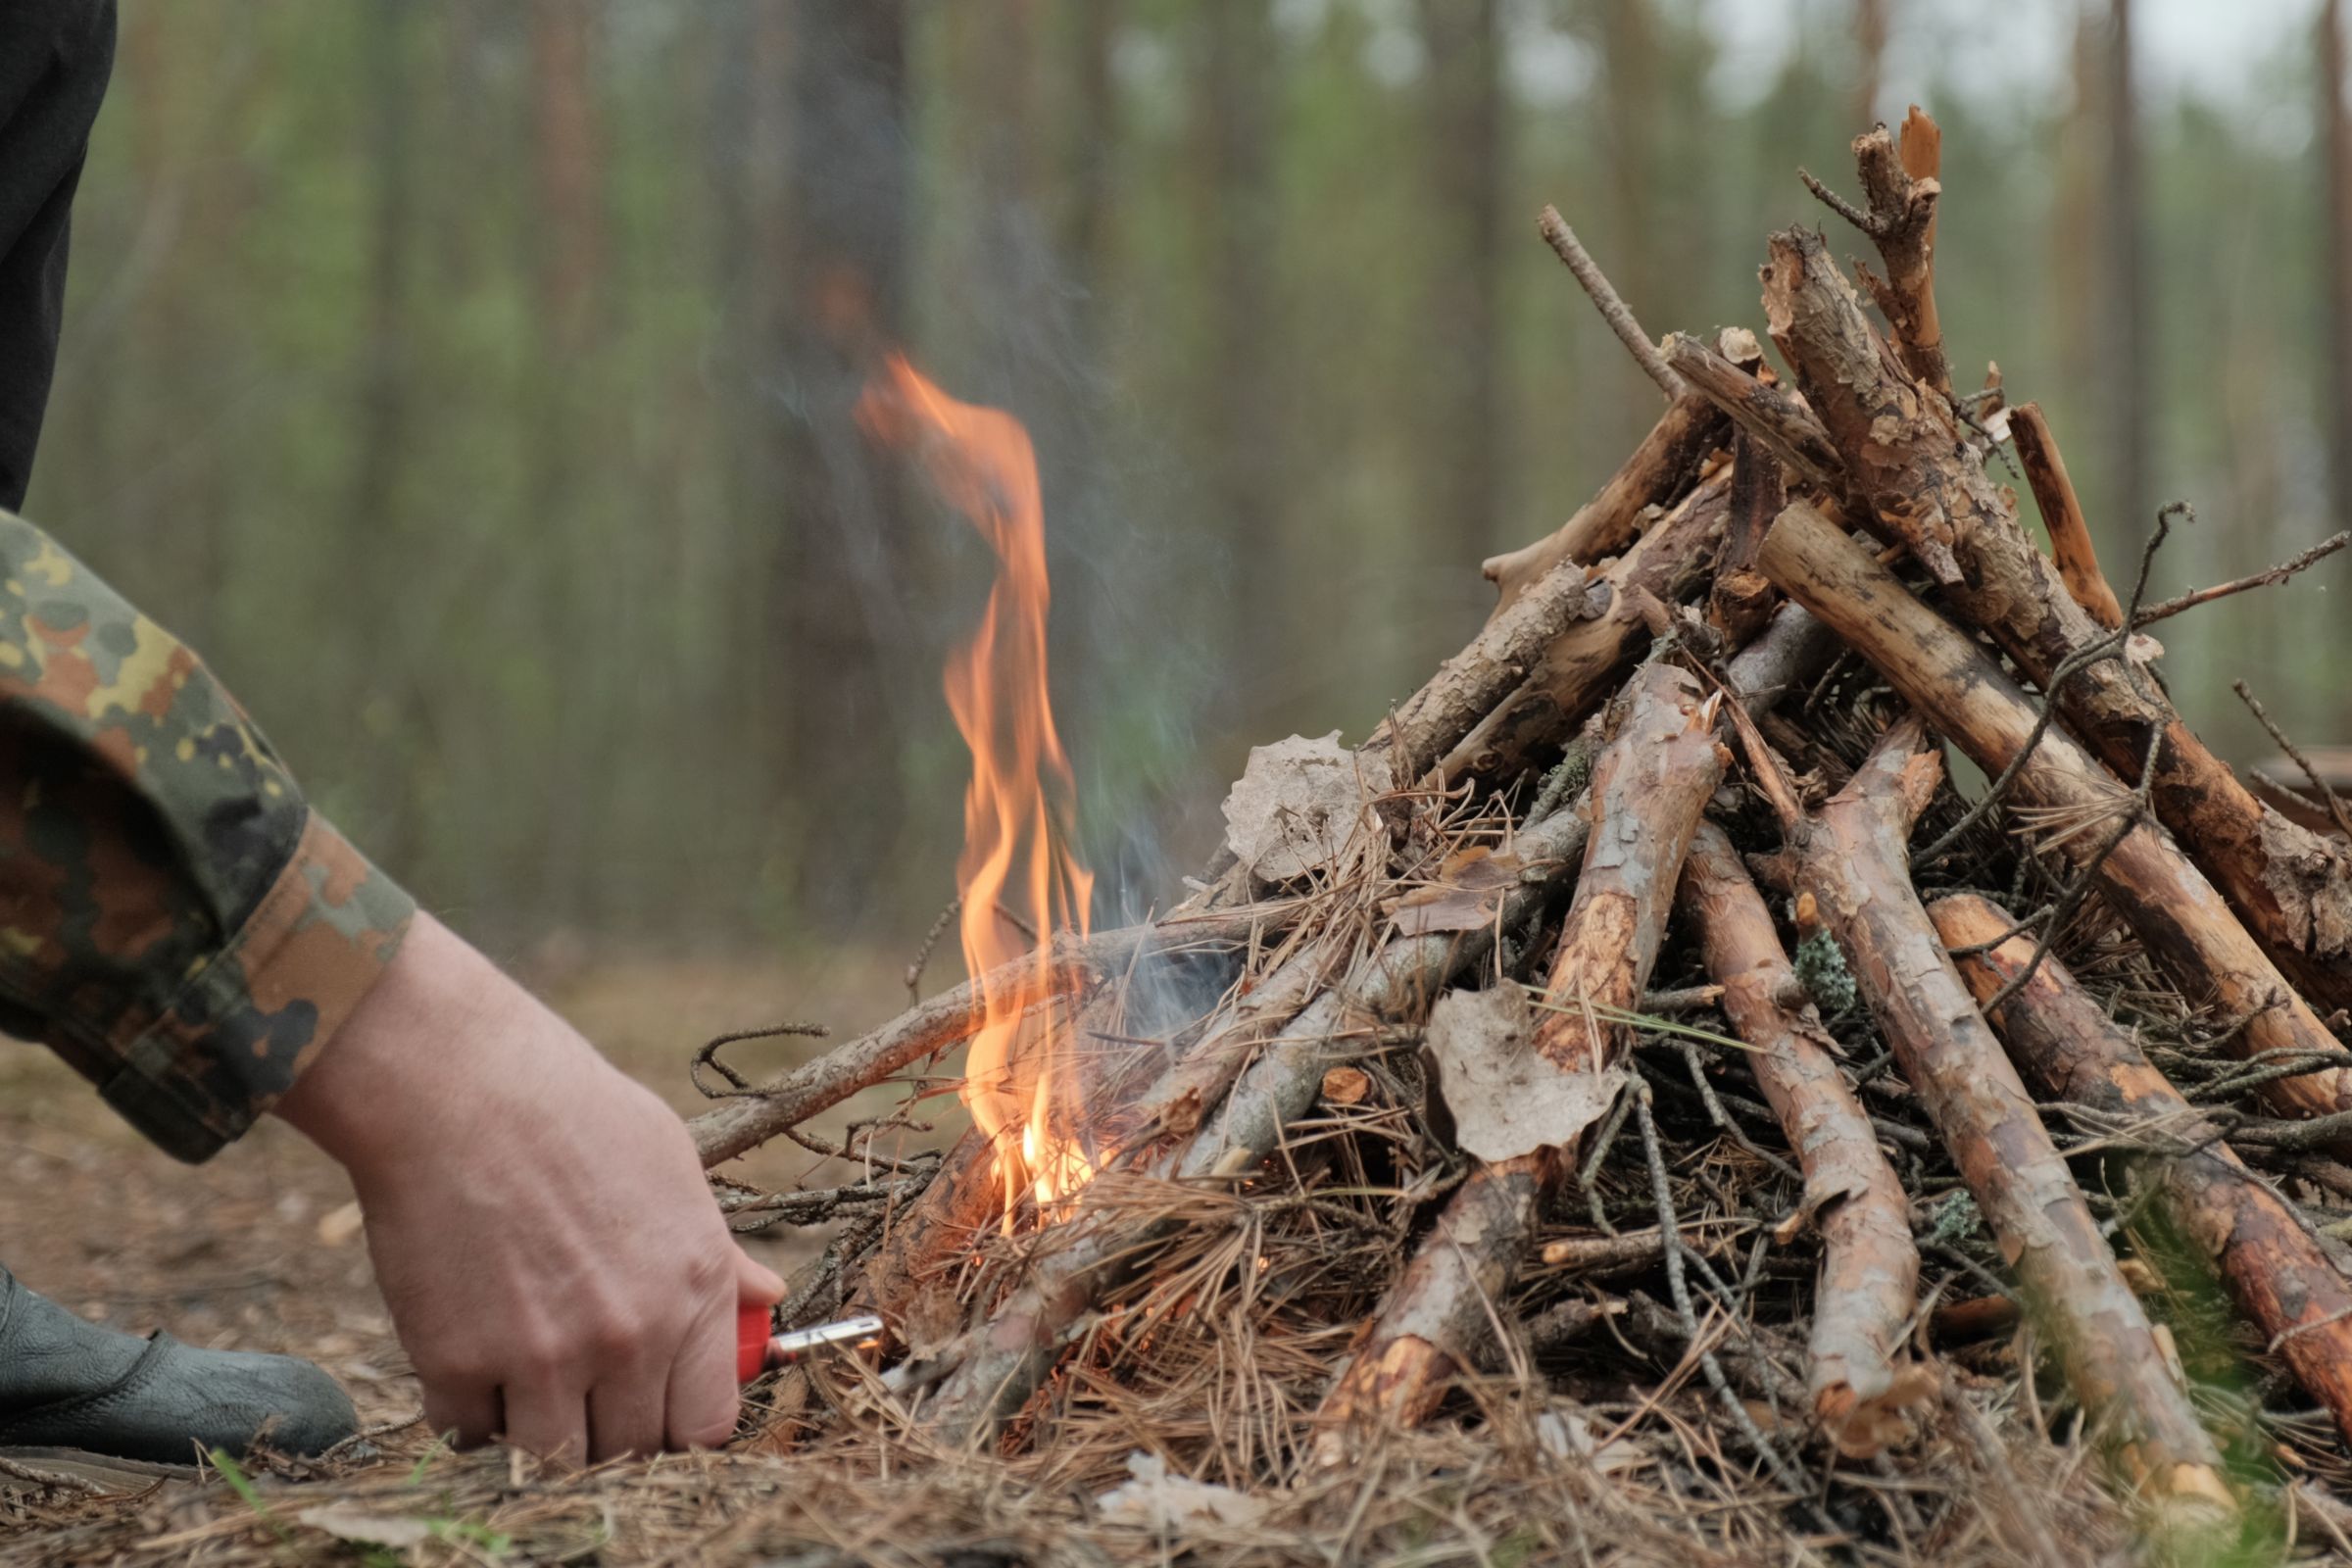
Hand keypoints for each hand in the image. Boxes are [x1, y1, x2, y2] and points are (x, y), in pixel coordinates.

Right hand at [275, 913, 782, 1461]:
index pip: (708, 1423)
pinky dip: (468, 1413)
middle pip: (632, 1450)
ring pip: (556, 1459)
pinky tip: (468, 1362)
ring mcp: (547, 1356)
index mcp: (694, 1287)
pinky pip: (470, 1434)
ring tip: (524, 1378)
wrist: (459, 1087)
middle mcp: (632, 1335)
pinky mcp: (461, 1363)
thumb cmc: (571, 1111)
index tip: (653, 1405)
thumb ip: (719, 1255)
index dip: (678, 1423)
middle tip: (580, 1389)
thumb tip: (769, 1296)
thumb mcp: (673, 1167)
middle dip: (609, 1430)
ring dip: (540, 1431)